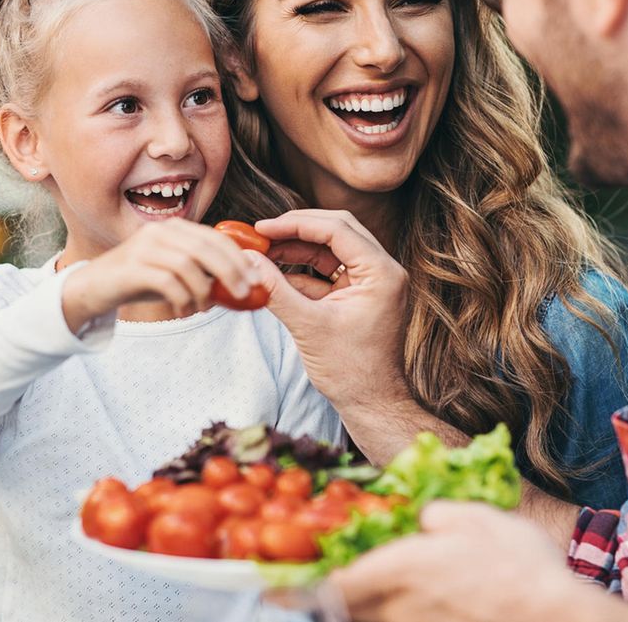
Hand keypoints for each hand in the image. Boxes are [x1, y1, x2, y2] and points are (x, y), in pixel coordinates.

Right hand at [62, 219, 261, 330]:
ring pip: (189, 266)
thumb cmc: (139, 282)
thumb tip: (239, 285)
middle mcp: (160, 232)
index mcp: (174, 228)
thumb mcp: (174, 273)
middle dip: (230, 272)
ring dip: (203, 291)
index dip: (239, 257)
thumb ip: (202, 272)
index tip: (255, 278)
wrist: (92, 289)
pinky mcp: (132, 268)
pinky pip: (169, 282)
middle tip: (243, 294)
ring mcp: (144, 247)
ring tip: (201, 308)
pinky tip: (183, 312)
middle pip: (206, 248)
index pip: (215, 237)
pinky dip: (183, 300)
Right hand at [251, 210, 408, 411]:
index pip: (337, 229)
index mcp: (381, 273)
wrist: (370, 404)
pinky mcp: (358, 296)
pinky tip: (274, 273)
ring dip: (296, 249)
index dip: (296, 224)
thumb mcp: (308, 326)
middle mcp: (382, 271)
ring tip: (262, 252)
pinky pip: (328, 272)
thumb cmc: (350, 371)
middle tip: (260, 233)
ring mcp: (371, 283)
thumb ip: (275, 290)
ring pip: (330, 250)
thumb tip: (246, 261)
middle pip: (336, 231)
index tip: (262, 227)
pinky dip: (302, 271)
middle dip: (296, 230)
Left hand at [331, 501, 620, 621]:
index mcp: (404, 567)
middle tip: (331, 593)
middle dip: (337, 603)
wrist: (555, 615)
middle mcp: (402, 606)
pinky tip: (417, 608)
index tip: (297, 586)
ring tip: (377, 597)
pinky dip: (400, 619)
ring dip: (369, 611)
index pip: (340, 585)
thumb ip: (438, 515)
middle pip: (350, 613)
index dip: (315, 587)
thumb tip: (423, 520)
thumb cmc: (518, 563)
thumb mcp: (478, 518)